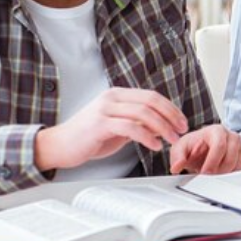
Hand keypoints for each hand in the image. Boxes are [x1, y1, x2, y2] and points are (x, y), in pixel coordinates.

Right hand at [35, 88, 187, 171]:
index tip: (182, 121)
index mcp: (117, 94)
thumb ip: (138, 124)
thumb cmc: (87, 137)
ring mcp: (105, 109)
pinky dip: (147, 137)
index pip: (152, 96)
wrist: (58, 146)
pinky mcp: (100, 124)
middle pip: (151, 101)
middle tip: (181, 130)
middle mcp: (112, 97)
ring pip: (144, 113)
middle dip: (171, 116)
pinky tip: (155, 145)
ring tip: (171, 140)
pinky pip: (130, 127)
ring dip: (163, 128)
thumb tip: (162, 127)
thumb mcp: (118, 127)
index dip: (171, 108)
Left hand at [170, 125, 240, 174]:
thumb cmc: (193, 146)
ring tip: (214, 174)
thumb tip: (176, 167)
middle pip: (231, 157)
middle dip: (219, 171)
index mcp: (216, 130)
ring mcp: (240, 146)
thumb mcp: (180, 148)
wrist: (202, 149)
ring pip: (238, 164)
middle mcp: (231, 136)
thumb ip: (177, 157)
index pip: (219, 146)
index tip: (204, 173)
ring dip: (226, 174)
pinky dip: (234, 174)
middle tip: (209, 177)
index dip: (212, 162)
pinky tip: (223, 173)